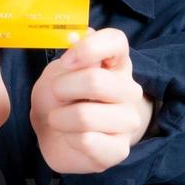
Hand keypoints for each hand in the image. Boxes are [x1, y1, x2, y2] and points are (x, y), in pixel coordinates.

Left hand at [30, 27, 154, 174]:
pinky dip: (68, 139)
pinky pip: (87, 142)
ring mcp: (128, 121)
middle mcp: (129, 89)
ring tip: (60, 119)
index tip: (65, 61)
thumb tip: (80, 35)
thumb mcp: (57, 72)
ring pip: (85, 116)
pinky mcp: (120, 149)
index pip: (116, 41)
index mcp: (116, 62)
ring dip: (60, 118)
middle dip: (61, 89)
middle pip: (95, 81)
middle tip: (56, 95)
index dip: (88, 48)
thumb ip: (71, 55)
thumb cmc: (59, 97)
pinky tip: (71, 138)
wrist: (54, 135)